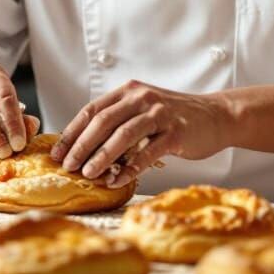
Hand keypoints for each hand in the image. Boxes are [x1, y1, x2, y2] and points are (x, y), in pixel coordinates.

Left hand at [51, 80, 229, 187]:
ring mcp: (159, 114)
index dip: (72, 131)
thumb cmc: (174, 118)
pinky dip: (130, 168)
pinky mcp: (176, 132)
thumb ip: (119, 121)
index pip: (92, 110)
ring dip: (102, 156)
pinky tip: (117, 181)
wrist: (216, 116)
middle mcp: (142, 98)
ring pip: (123, 135)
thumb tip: (85, 148)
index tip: (57, 153)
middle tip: (68, 166)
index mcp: (129, 92)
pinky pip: (148, 152)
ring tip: (88, 174)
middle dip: (82, 145)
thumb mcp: (143, 110)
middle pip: (103, 121)